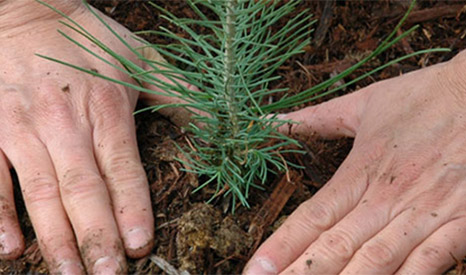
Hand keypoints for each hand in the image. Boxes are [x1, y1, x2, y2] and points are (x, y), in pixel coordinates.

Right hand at [0, 2, 179, 272]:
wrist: (22, 7)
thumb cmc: (87, 37)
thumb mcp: (141, 58)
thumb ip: (179, 95)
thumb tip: (220, 126)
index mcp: (105, 106)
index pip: (122, 166)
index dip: (132, 207)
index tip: (140, 245)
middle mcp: (64, 122)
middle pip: (83, 188)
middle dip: (96, 236)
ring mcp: (22, 127)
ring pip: (41, 190)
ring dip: (56, 237)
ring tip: (71, 273)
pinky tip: (10, 250)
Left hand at [245, 45, 465, 273]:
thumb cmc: (427, 95)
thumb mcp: (363, 104)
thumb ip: (315, 118)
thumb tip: (270, 122)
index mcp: (361, 170)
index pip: (311, 216)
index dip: (281, 246)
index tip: (254, 269)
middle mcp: (387, 197)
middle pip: (335, 247)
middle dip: (301, 274)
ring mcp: (427, 212)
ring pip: (375, 262)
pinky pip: (429, 264)